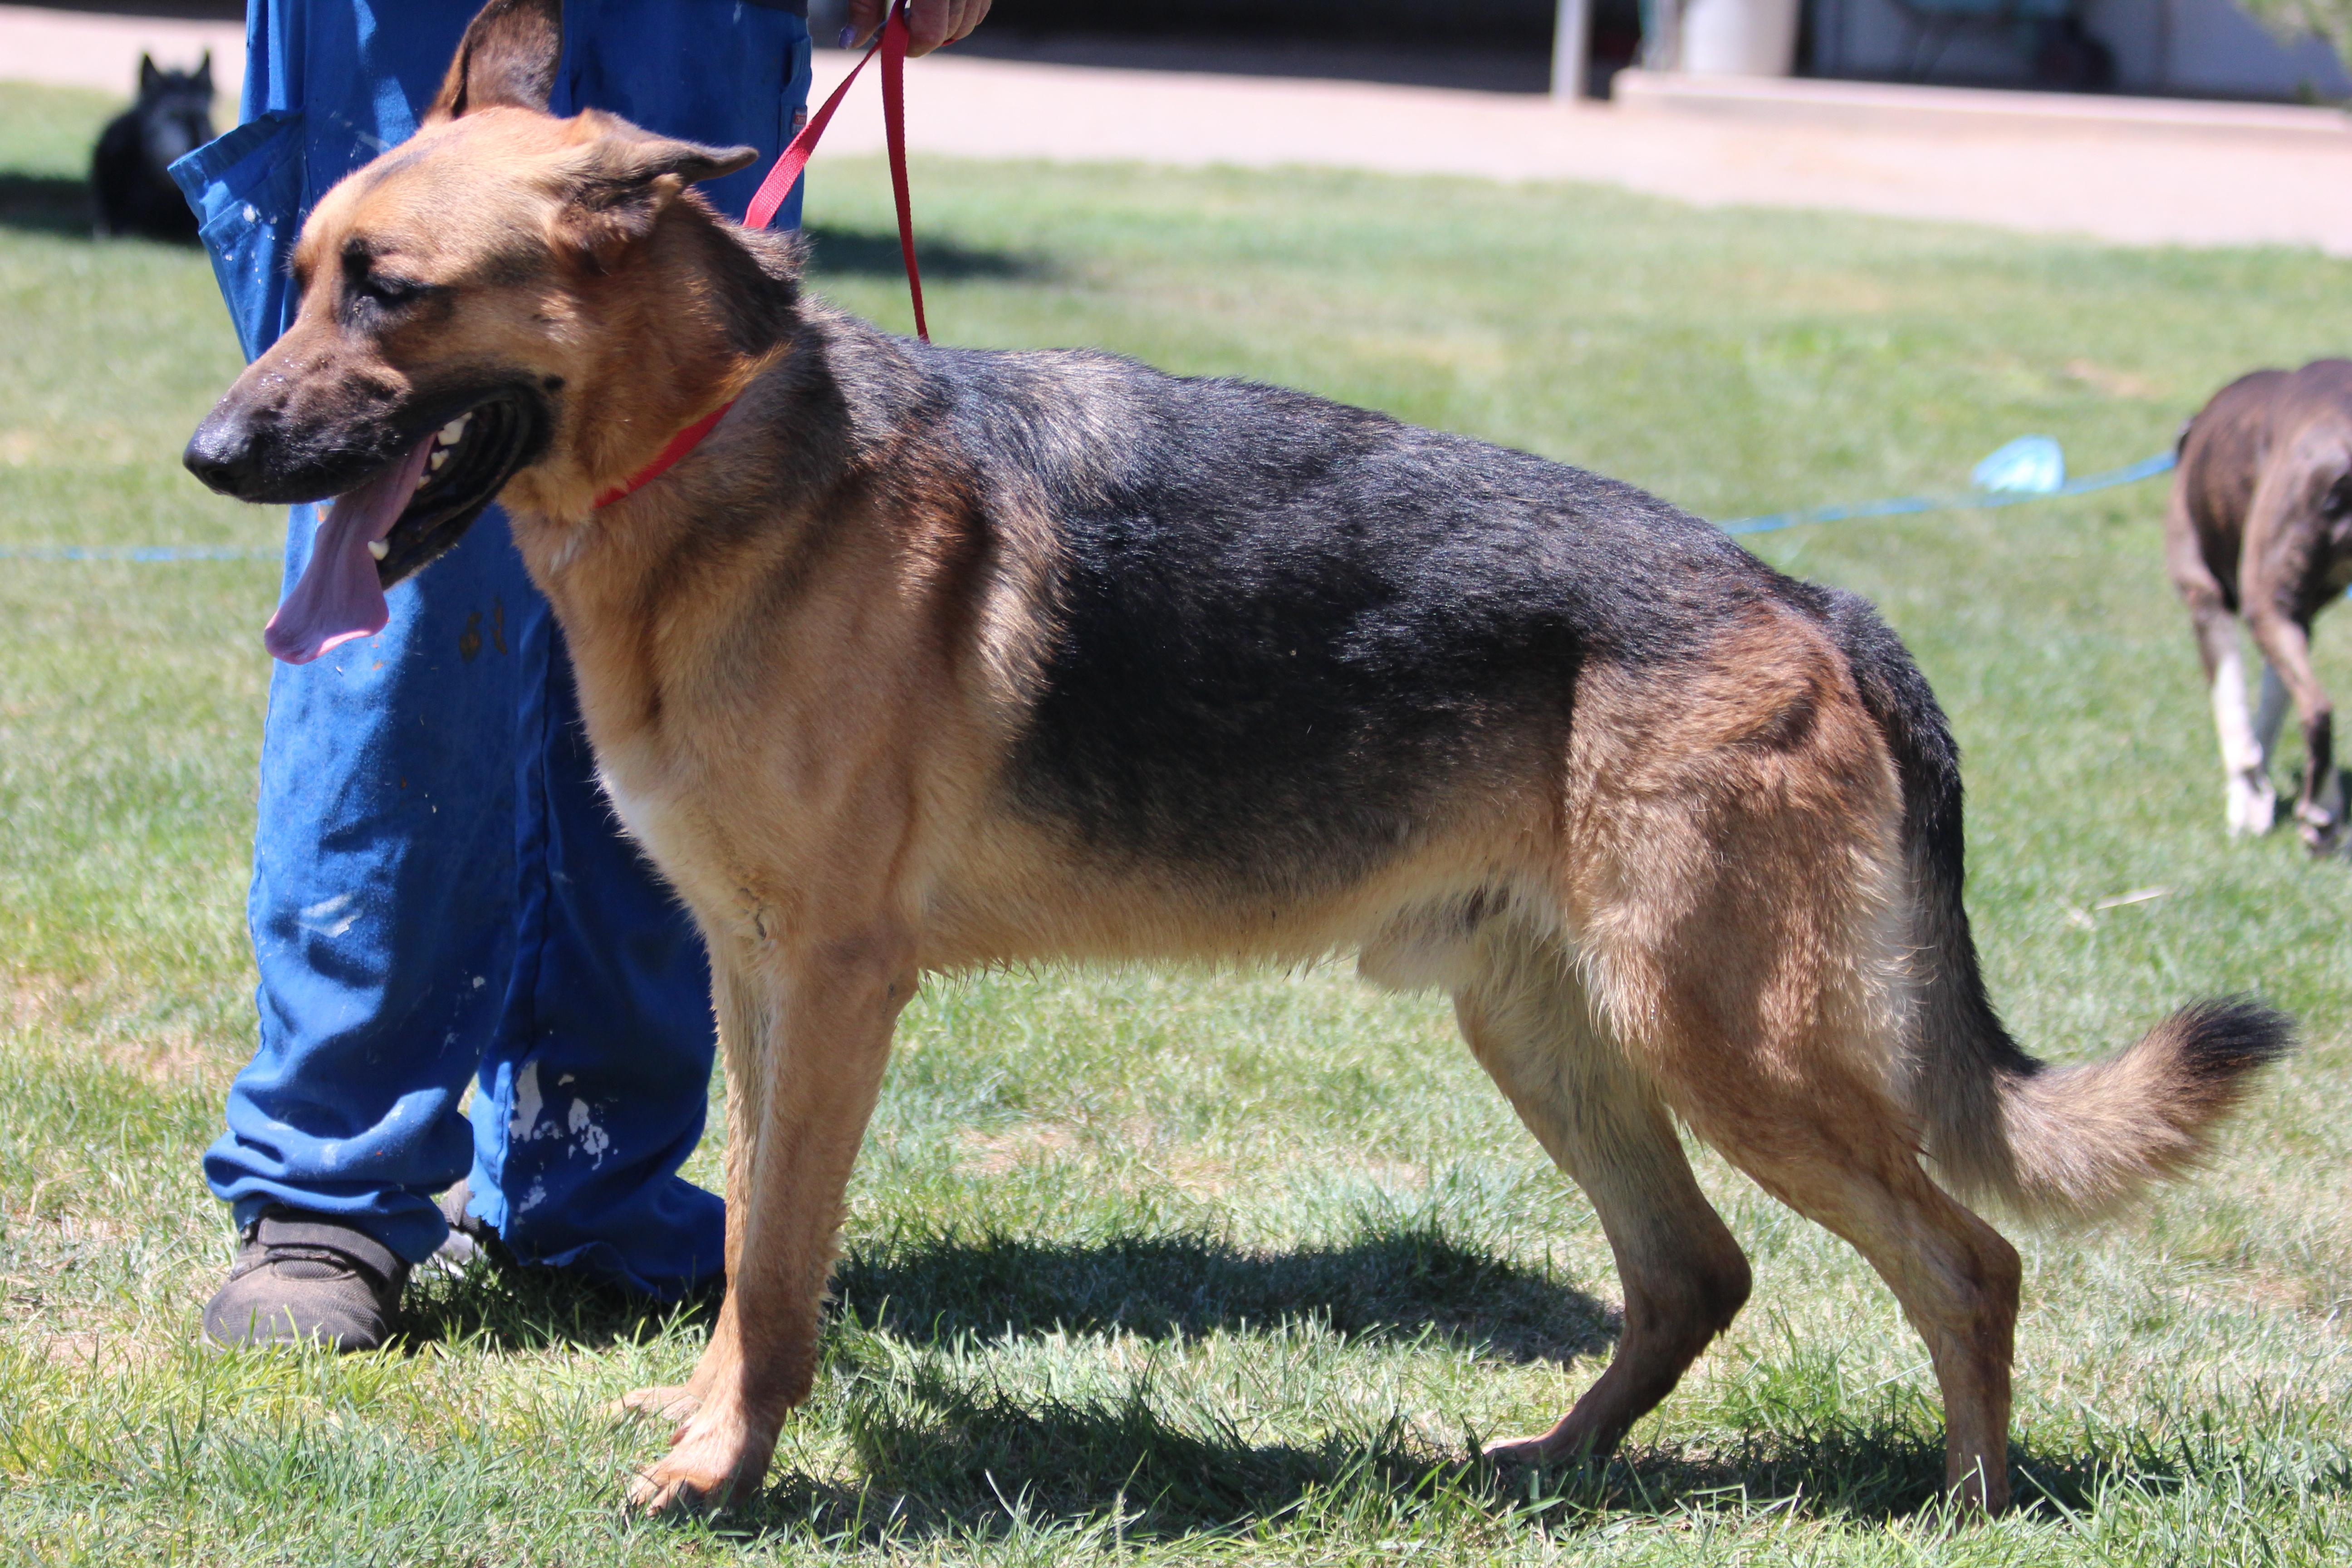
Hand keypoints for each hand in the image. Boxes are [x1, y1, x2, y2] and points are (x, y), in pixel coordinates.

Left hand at [843, 0, 988, 55]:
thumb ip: (863, 6)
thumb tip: (850, 43)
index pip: (931, 32)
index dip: (910, 44)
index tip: (890, 38)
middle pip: (952, 30)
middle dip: (923, 35)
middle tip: (899, 23)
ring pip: (970, 20)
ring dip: (945, 25)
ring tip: (917, 9)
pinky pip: (980, 5)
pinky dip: (962, 11)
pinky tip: (938, 3)